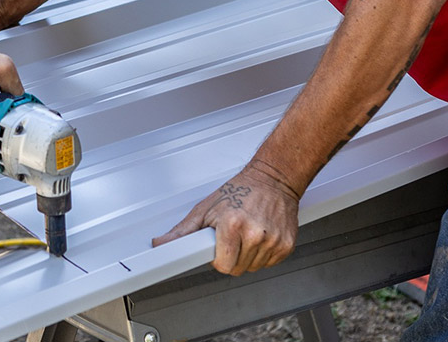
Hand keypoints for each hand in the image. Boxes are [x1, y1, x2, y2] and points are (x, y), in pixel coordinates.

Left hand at [152, 162, 299, 274]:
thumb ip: (183, 230)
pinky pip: (268, 263)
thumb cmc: (240, 189)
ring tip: (246, 232)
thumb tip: (161, 243)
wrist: (273, 179)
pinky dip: (262, 253)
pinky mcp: (286, 245)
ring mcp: (272, 241)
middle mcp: (254, 233)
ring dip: (247, 255)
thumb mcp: (207, 207)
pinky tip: (260, 235)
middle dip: (231, 256)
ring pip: (253, 267)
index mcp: (232, 224)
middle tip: (232, 235)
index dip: (218, 258)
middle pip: (237, 268)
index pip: (222, 265)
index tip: (217, 248)